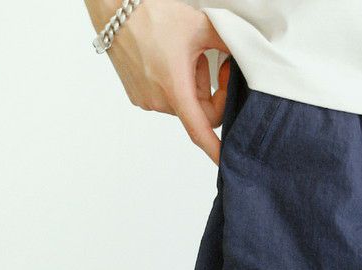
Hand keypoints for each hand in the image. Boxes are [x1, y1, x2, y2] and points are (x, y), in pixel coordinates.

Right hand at [86, 0, 230, 162]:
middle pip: (198, 112)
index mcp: (176, 89)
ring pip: (183, 103)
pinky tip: (171, 57)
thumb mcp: (200, 25)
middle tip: (217, 63)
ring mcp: (146, 99)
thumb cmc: (152, 13)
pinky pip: (166, 98)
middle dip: (212, 91)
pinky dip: (175, 83)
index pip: (200, 130)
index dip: (215, 149)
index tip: (225, 162)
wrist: (115, 7)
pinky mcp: (137, 94)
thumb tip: (246, 55)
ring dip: (193, 84)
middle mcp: (159, 101)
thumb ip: (228, 43)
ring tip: (188, 54)